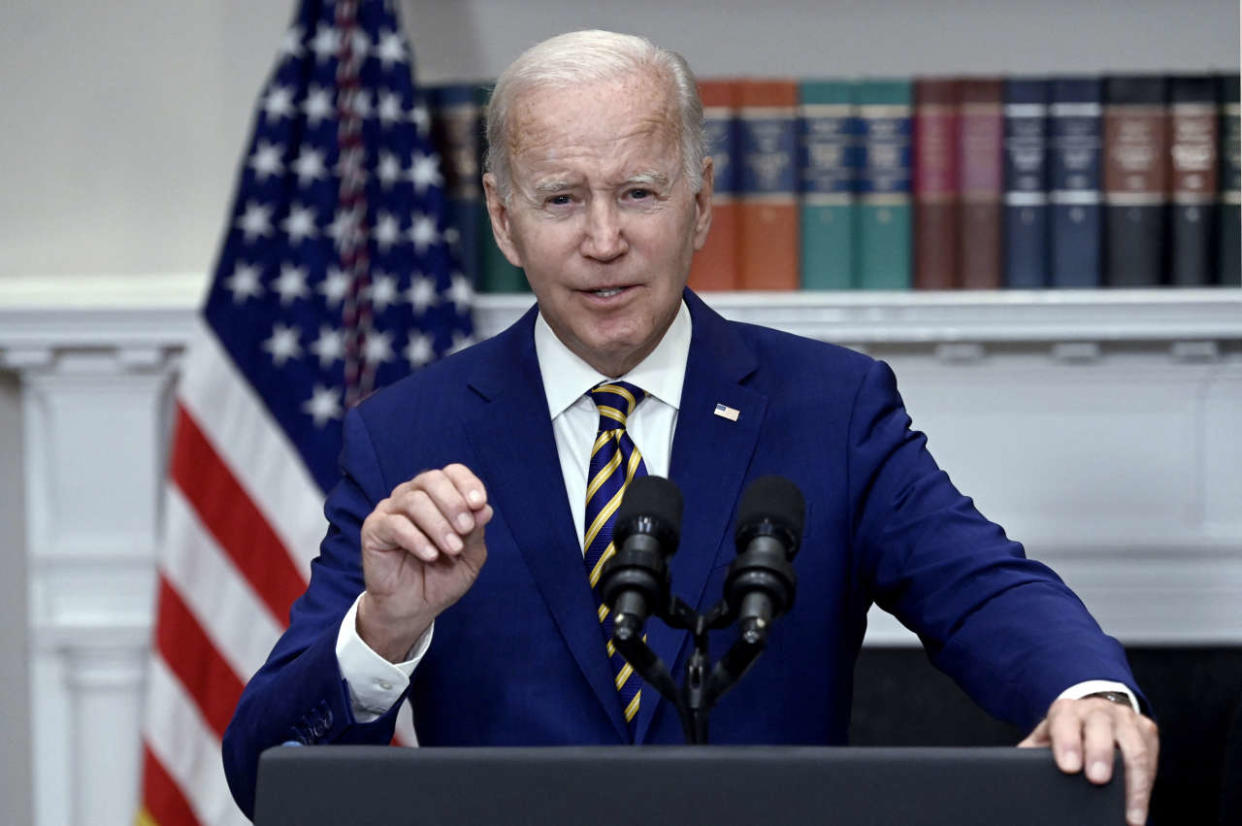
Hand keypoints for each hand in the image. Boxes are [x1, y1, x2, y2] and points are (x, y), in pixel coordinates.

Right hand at [357, 463, 492, 661]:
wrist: (413, 608)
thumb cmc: (441, 578)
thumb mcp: (469, 557)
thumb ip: (475, 533)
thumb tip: (484, 509)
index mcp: (439, 497)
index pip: (452, 473)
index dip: (467, 483)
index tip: (479, 503)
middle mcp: (413, 496)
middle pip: (431, 479)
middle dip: (453, 502)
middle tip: (465, 528)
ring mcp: (391, 511)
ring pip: (413, 500)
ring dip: (438, 524)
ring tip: (452, 549)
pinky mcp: (374, 529)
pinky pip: (394, 524)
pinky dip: (416, 538)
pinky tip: (430, 556)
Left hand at [1019, 696, 1158, 825]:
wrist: (1095, 709)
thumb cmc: (1067, 730)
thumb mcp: (1046, 735)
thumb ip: (1031, 751)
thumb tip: (1009, 773)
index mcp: (1067, 710)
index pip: (1065, 722)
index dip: (1067, 743)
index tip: (1067, 767)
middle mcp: (1098, 710)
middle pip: (1101, 729)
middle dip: (1100, 755)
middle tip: (1096, 780)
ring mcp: (1125, 719)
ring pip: (1133, 748)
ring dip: (1133, 783)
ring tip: (1129, 815)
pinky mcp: (1147, 731)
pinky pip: (1151, 759)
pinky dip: (1147, 788)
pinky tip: (1140, 810)